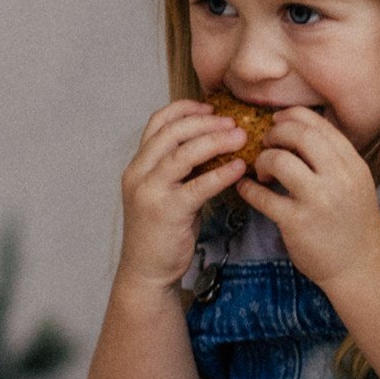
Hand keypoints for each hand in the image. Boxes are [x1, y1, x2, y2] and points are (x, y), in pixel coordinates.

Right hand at [117, 100, 248, 291]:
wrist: (147, 271)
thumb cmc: (162, 232)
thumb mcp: (167, 192)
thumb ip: (182, 168)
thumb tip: (215, 143)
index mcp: (138, 165)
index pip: (157, 122)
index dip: (185, 109)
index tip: (211, 107)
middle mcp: (138, 173)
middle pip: (172, 132)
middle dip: (206, 122)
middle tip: (234, 122)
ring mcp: (150, 192)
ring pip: (183, 154)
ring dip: (215, 141)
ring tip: (241, 137)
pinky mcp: (166, 211)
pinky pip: (197, 185)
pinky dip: (220, 173)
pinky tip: (239, 168)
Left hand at [234, 106, 379, 288]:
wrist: (361, 268)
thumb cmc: (354, 224)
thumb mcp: (356, 184)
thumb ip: (334, 158)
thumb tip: (299, 130)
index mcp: (352, 164)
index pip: (318, 124)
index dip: (291, 117)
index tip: (277, 122)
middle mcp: (338, 178)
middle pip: (298, 134)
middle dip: (275, 134)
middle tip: (266, 144)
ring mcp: (318, 200)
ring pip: (279, 160)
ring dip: (262, 160)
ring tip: (262, 171)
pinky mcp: (297, 223)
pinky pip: (263, 197)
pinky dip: (248, 189)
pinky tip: (246, 188)